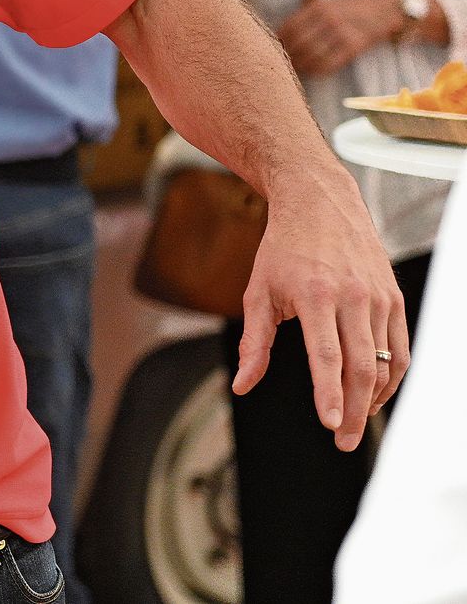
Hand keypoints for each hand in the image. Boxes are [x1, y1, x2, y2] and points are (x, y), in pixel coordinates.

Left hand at [237, 166, 408, 449]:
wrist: (319, 202)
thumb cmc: (283, 248)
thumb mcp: (258, 291)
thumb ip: (254, 343)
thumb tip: (243, 384)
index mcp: (314, 294)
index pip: (326, 356)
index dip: (330, 394)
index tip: (331, 424)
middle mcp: (353, 296)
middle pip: (360, 367)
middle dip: (354, 411)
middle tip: (344, 441)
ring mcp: (379, 297)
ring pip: (385, 362)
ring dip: (374, 400)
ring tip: (357, 423)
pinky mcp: (394, 297)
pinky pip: (400, 348)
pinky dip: (392, 377)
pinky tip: (376, 395)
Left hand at [277, 0, 399, 76]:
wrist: (384, 11)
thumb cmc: (349, 9)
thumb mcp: (326, 4)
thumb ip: (306, 17)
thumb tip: (280, 35)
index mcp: (319, 6)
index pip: (290, 27)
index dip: (279, 40)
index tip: (272, 48)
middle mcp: (329, 18)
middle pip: (299, 42)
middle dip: (288, 55)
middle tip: (281, 62)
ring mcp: (342, 32)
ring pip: (312, 54)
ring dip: (300, 65)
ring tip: (294, 69)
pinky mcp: (354, 46)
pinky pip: (329, 63)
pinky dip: (316, 70)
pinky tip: (310, 72)